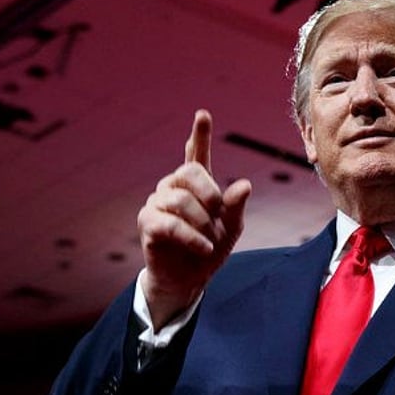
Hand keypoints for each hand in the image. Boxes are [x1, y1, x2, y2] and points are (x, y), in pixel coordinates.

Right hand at [137, 109, 250, 328]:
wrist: (189, 280)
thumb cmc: (209, 249)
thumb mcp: (231, 228)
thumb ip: (236, 206)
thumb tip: (245, 184)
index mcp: (195, 185)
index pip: (196, 155)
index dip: (200, 135)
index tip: (203, 114)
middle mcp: (173, 188)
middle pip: (189, 172)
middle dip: (209, 193)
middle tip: (218, 214)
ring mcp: (157, 203)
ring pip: (181, 200)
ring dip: (202, 223)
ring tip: (209, 240)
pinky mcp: (148, 223)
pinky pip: (171, 224)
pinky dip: (192, 237)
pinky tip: (203, 247)